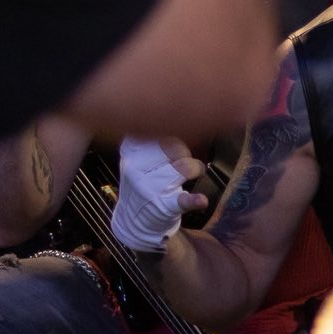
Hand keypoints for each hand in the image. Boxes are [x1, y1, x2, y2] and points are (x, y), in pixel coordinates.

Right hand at [109, 137, 207, 252]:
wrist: (133, 222)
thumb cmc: (146, 179)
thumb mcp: (141, 155)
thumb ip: (158, 134)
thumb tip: (186, 112)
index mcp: (131, 150)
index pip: (159, 127)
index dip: (174, 129)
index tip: (178, 126)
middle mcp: (136, 168)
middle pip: (175, 144)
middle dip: (185, 150)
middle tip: (183, 158)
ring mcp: (149, 187)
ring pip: (184, 166)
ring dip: (196, 167)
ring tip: (193, 172)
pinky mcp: (163, 206)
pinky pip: (181, 200)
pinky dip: (193, 200)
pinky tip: (201, 200)